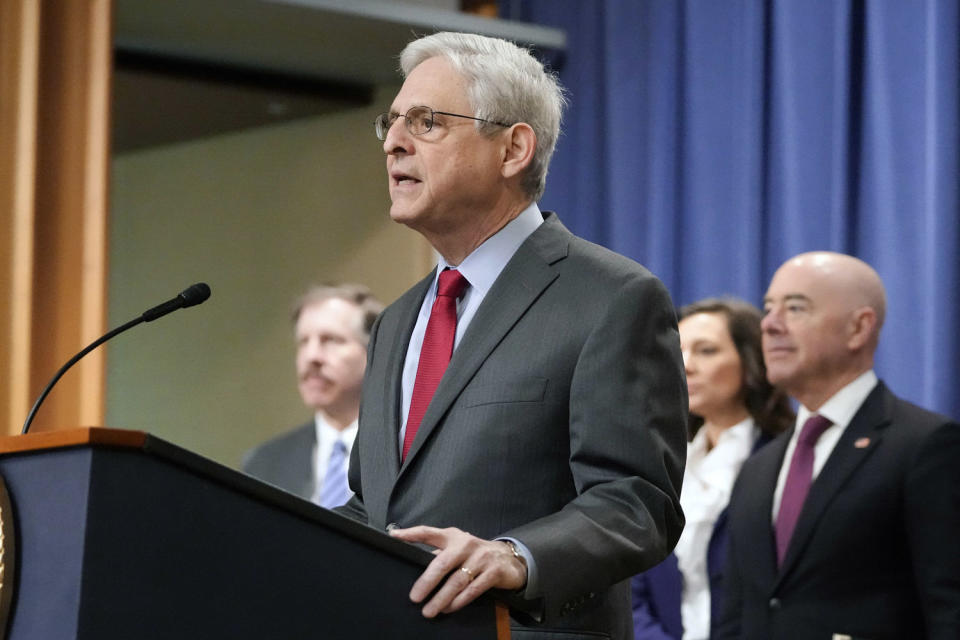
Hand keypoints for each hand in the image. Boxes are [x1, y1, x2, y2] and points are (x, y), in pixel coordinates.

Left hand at [389, 525, 526, 617]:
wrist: (509, 558)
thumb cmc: (475, 554)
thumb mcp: (458, 548)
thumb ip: (440, 554)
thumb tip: (416, 564)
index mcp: (453, 536)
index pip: (429, 533)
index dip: (411, 534)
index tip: (394, 537)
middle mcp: (466, 544)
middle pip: (442, 563)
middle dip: (427, 582)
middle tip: (415, 597)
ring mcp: (481, 558)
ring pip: (457, 581)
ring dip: (441, 598)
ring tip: (430, 610)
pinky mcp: (493, 572)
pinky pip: (472, 590)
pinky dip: (458, 601)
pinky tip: (449, 608)